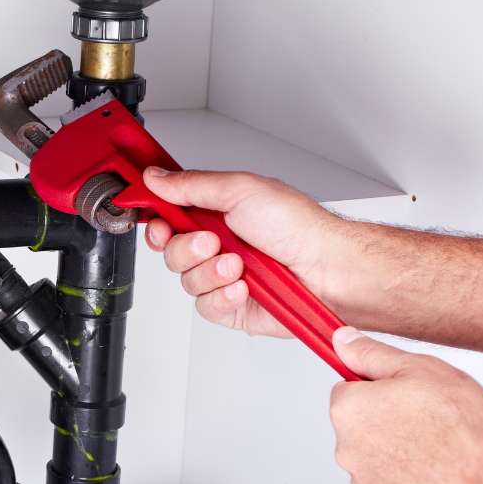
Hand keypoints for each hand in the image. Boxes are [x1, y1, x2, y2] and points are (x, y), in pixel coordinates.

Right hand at [142, 168, 358, 336]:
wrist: (326, 269)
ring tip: (239, 266)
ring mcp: (223, 277)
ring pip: (187, 282)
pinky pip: (205, 306)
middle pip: (171, 252)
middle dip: (188, 249)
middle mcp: (218, 245)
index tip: (161, 223)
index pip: (169, 218)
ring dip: (211, 273)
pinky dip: (223, 296)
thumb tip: (156, 177)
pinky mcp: (231, 306)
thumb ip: (192, 185)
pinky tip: (244, 288)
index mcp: (217, 214)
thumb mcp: (240, 190)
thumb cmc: (297, 227)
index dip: (158, 223)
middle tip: (213, 242)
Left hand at [328, 327, 482, 483]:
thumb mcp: (417, 368)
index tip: (402, 393)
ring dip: (396, 453)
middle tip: (427, 420)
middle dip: (385, 421)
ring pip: (375, 459)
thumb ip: (370, 353)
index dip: (377, 388)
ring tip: (437, 449)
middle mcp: (345, 450)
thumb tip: (341, 340)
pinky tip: (436, 475)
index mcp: (348, 410)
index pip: (346, 390)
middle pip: (359, 427)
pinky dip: (408, 482)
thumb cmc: (460, 425)